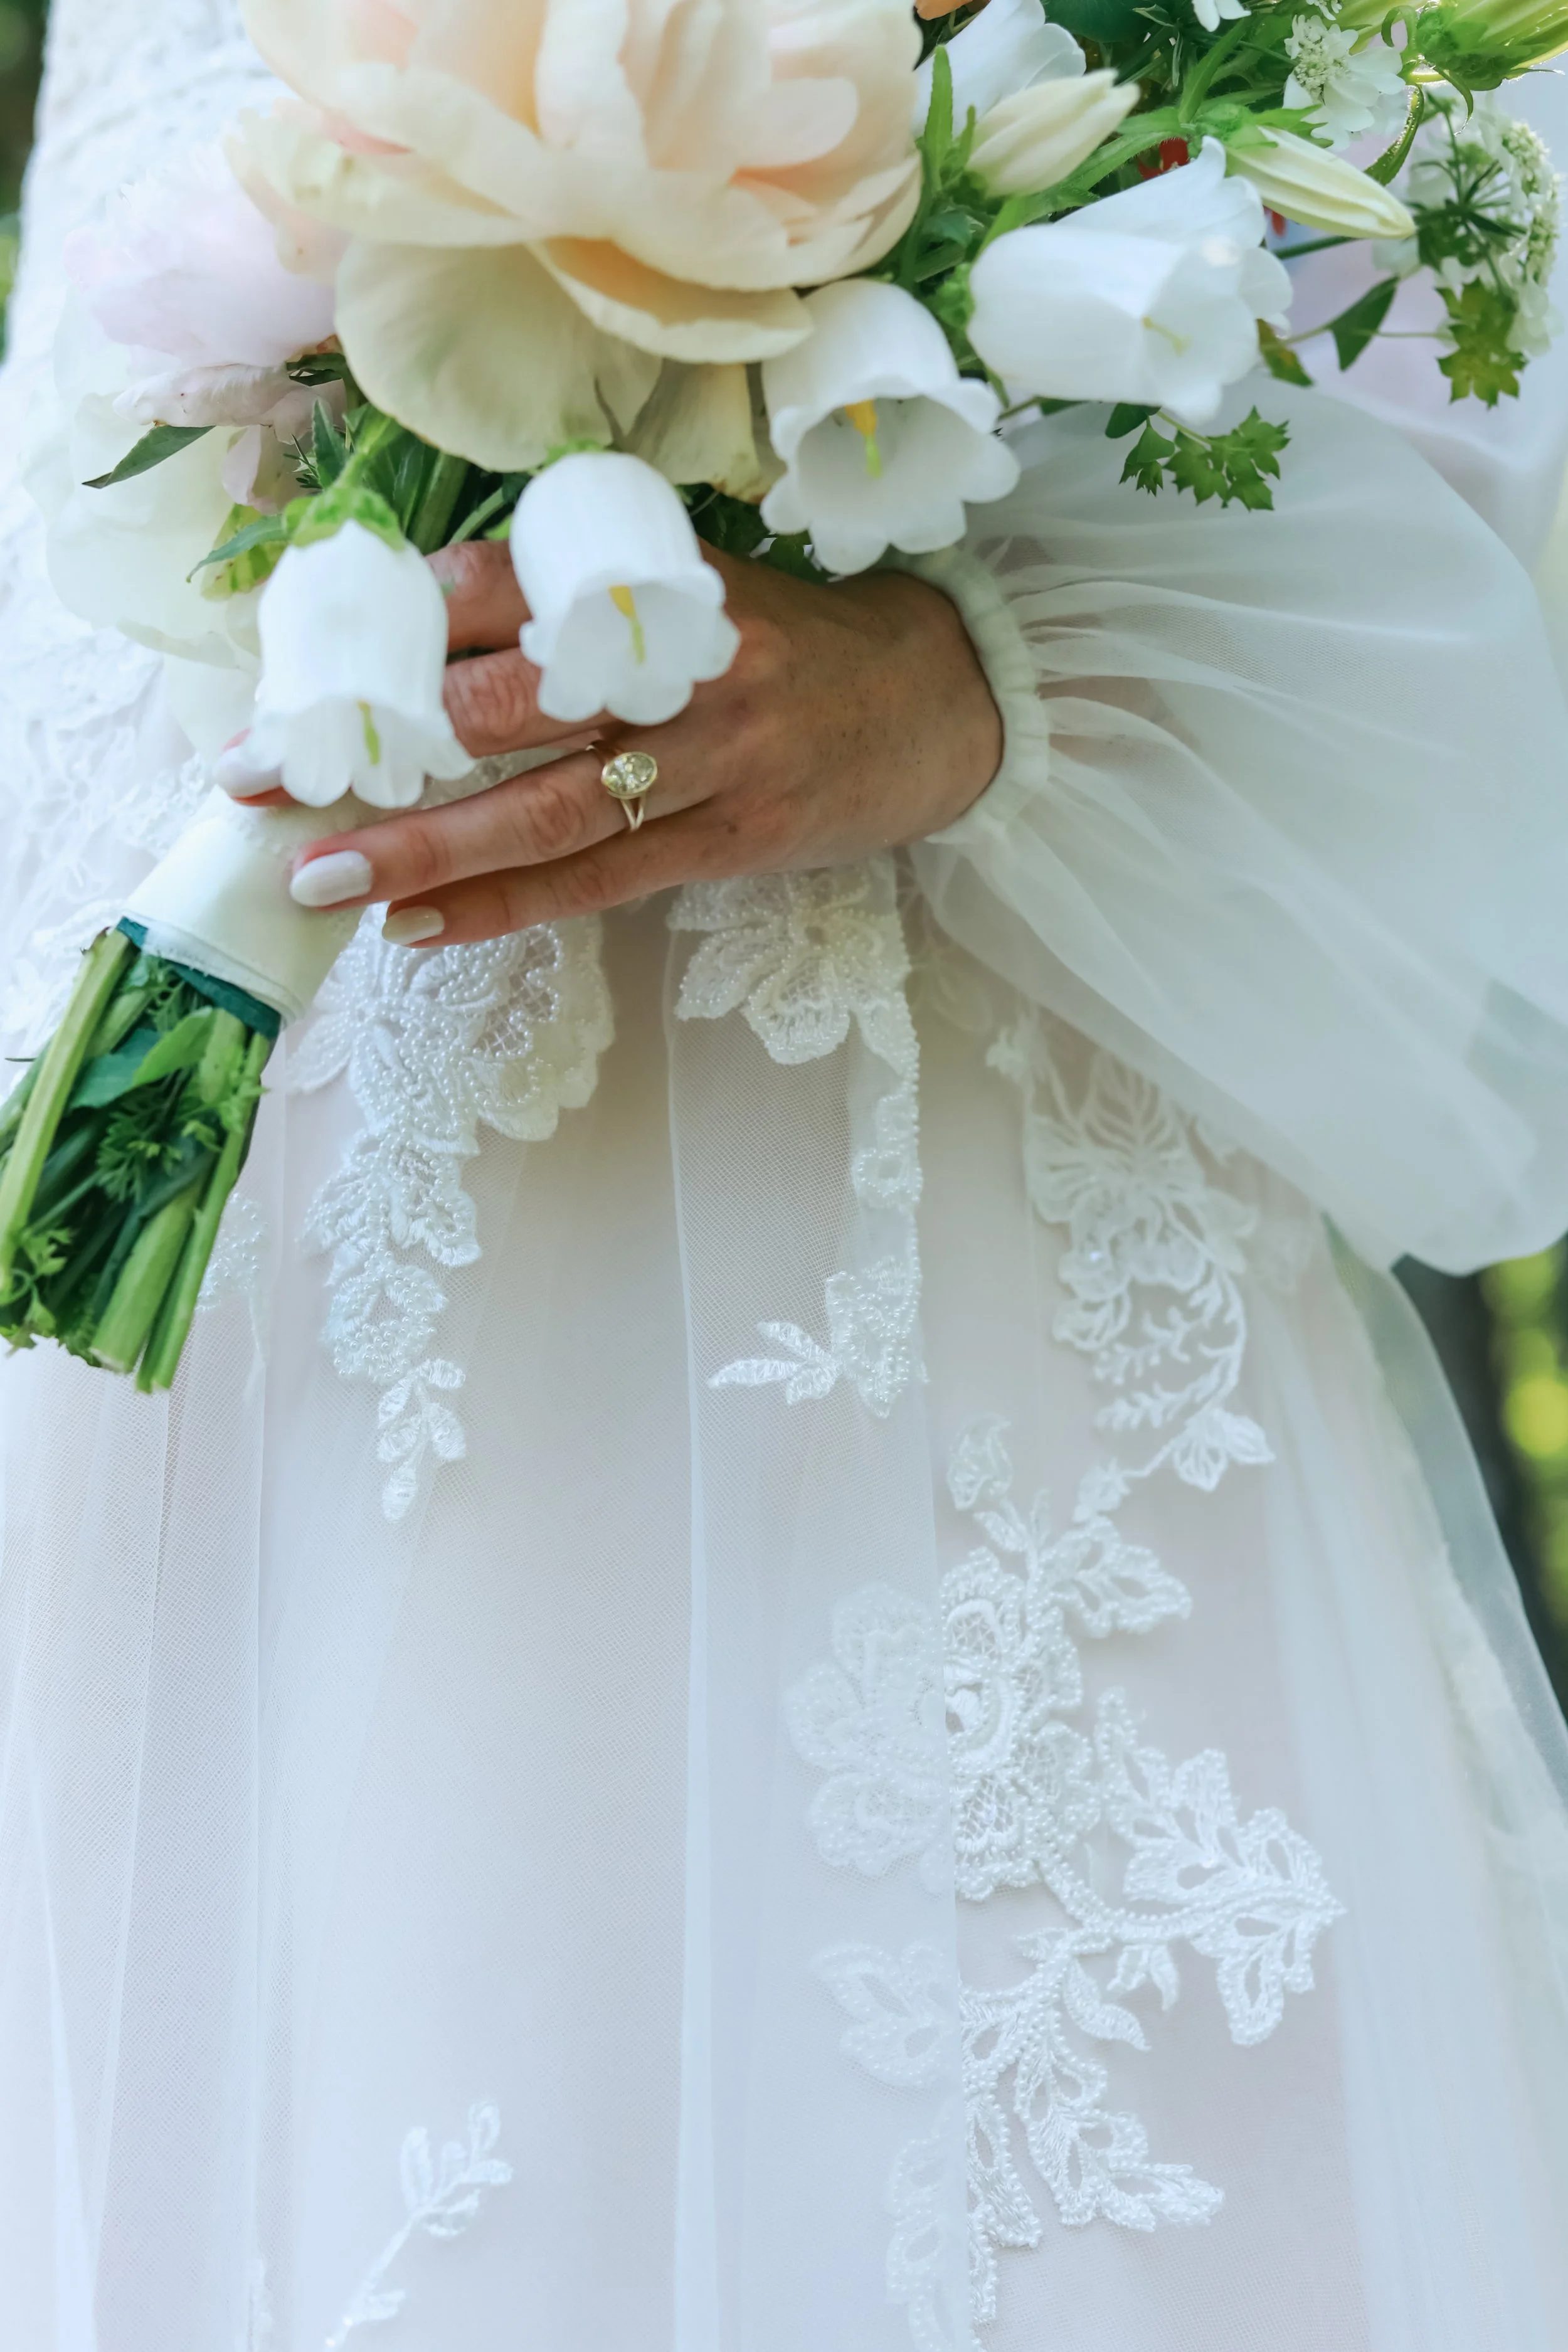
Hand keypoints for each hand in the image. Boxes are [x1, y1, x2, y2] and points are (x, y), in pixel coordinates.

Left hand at [274, 539, 1002, 946]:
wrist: (943, 703)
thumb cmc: (795, 642)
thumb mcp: (699, 586)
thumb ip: (587, 597)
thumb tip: (431, 627)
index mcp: (663, 582)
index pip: (515, 588)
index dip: (407, 621)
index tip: (312, 659)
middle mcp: (684, 668)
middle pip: (508, 710)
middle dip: (378, 746)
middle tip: (265, 773)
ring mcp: (714, 763)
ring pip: (543, 811)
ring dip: (422, 848)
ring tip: (321, 876)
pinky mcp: (731, 843)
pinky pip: (597, 882)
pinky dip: (504, 905)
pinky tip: (418, 925)